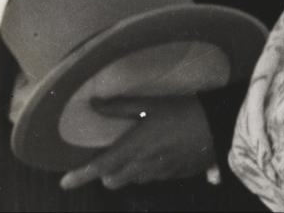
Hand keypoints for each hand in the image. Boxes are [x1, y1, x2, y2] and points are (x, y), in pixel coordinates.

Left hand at [60, 95, 215, 190]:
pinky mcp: (172, 176)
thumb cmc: (185, 110)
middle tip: (109, 155)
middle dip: (106, 172)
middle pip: (112, 181)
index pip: (99, 168)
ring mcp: (158, 174)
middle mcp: (143, 166)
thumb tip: (94, 103)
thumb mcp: (153, 103)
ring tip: (136, 150)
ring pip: (131, 181)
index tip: (65, 181)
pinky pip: (150, 177)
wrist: (218, 126)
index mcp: (135, 147)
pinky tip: (158, 151)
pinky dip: (146, 169)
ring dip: (126, 171)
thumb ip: (121, 106)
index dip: (79, 176)